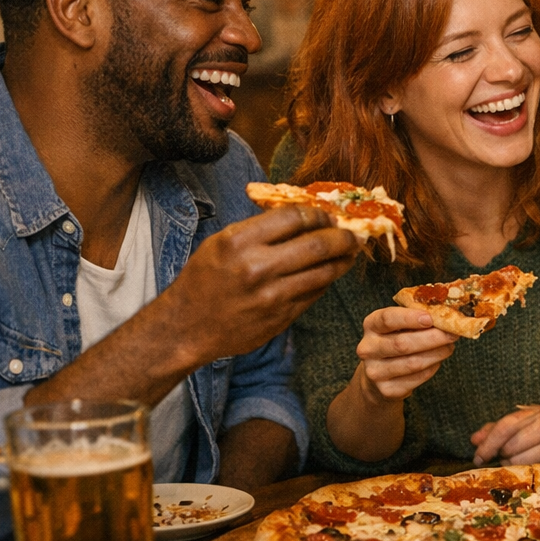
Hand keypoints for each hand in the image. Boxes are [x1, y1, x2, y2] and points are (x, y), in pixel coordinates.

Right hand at [154, 205, 359, 370]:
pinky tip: (330, 272)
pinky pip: (315, 293)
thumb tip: (304, 216)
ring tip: (350, 251)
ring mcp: (272, 296)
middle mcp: (258, 268)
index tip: (326, 215)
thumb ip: (260, 228)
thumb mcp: (221, 242)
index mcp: (239, 242)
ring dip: (343, 259)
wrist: (186, 327)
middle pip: (318, 244)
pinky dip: (327, 280)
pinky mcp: (281, 317)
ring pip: (324, 272)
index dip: (317, 214)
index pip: (294, 218)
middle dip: (342, 236)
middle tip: (352, 233)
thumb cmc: (203, 279)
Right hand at [356, 306, 458, 400]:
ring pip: (412, 363)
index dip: (409, 318)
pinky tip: (437, 360)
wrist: (378, 374)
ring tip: (449, 347)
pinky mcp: (386, 389)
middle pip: (402, 344)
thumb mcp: (399, 325)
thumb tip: (446, 315)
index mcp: (371, 325)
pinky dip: (432, 368)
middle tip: (452, 334)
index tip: (430, 318)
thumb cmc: (395, 341)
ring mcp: (375, 371)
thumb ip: (417, 318)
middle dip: (432, 338)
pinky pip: (416, 378)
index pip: (387, 319)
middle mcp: (368, 348)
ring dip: (437, 354)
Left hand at [470, 406, 539, 465]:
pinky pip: (535, 472)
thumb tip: (475, 439)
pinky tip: (535, 467)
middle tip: (508, 456)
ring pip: (520, 463)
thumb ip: (504, 427)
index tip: (478, 455)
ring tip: (525, 460)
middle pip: (511, 448)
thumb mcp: (535, 418)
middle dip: (503, 455)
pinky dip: (529, 472)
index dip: (488, 443)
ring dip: (515, 466)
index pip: (506, 427)